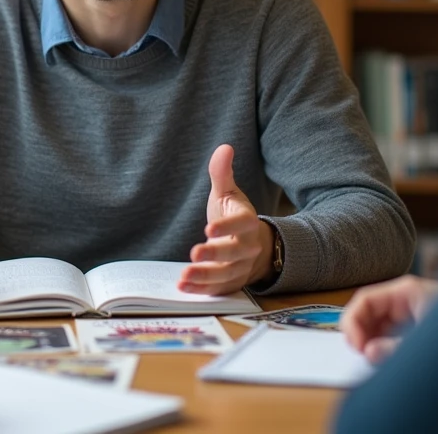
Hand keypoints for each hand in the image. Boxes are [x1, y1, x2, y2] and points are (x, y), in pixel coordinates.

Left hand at [179, 144, 273, 295]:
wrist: (254, 245)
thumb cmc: (236, 216)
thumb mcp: (229, 193)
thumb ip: (223, 173)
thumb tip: (224, 147)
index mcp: (248, 222)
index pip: (241, 224)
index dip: (227, 227)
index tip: (208, 228)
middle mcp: (247, 247)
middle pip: (234, 253)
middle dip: (215, 254)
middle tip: (195, 252)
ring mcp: (240, 267)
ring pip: (226, 275)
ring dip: (206, 277)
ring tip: (185, 277)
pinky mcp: (232, 283)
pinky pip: (218, 289)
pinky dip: (202, 289)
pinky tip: (183, 287)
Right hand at [340, 275, 437, 363]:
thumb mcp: (426, 340)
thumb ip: (394, 348)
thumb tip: (371, 352)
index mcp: (408, 290)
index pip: (365, 299)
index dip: (353, 322)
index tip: (355, 346)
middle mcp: (409, 297)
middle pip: (370, 311)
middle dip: (363, 333)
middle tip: (364, 356)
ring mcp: (415, 309)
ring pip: (380, 323)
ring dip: (374, 341)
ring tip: (378, 359)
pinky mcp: (421, 323)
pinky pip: (393, 332)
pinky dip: (386, 344)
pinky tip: (390, 357)